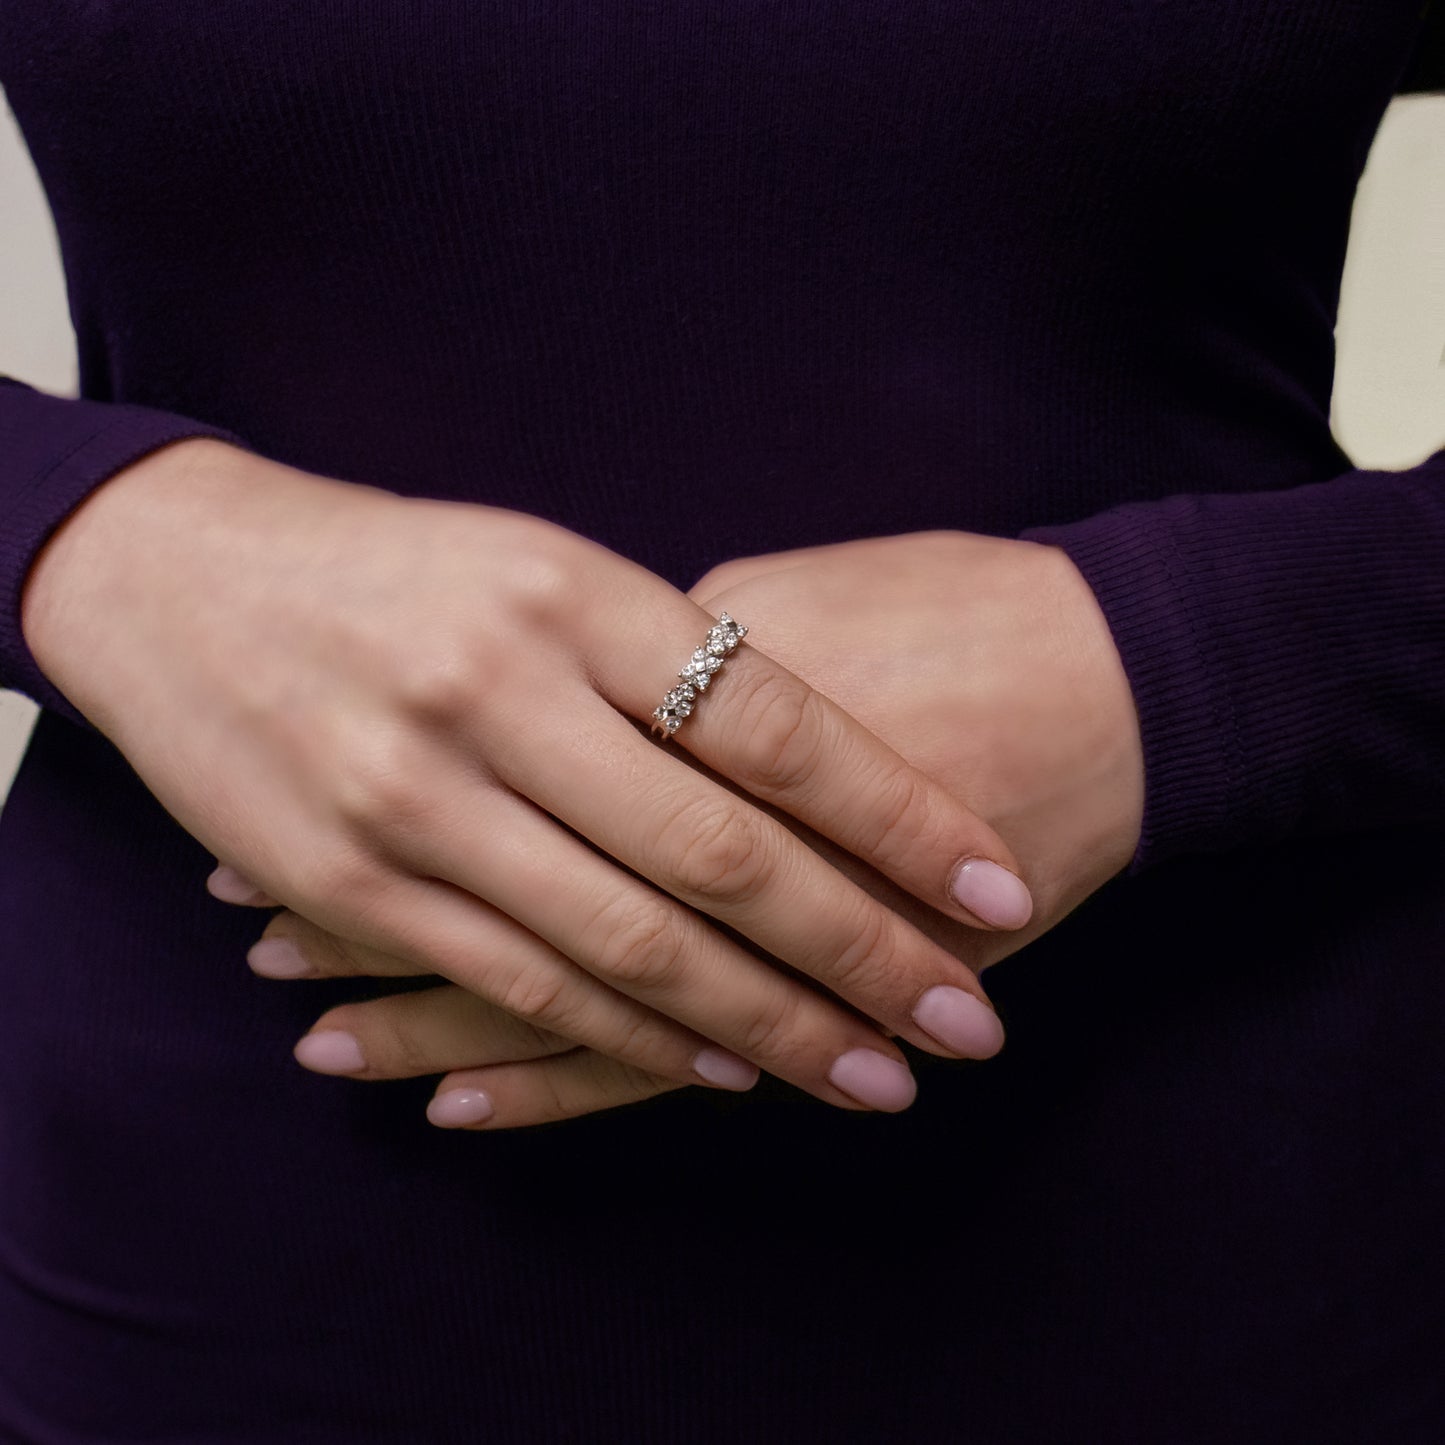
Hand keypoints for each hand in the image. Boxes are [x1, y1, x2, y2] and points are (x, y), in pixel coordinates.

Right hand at [219, 528, 1139, 1127]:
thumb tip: (820, 772)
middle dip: (861, 951)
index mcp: (575, 595)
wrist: (188, 581)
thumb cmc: (405, 570)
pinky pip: (525, 981)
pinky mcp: (350, 882)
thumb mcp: (547, 569)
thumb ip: (670, 661)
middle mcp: (500, 695)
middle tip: (971, 1021)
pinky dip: (636, 1036)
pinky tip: (723, 1069)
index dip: (902, 817)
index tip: (999, 887)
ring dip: (768, 1027)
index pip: (777, 727)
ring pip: (631, 944)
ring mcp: (417, 798)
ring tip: (874, 1073)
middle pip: (722, 855)